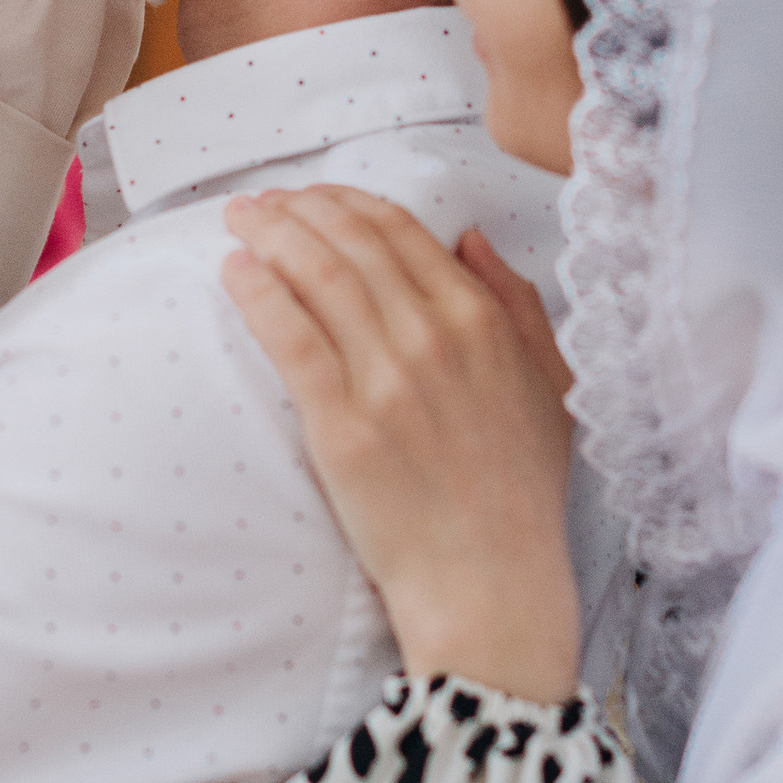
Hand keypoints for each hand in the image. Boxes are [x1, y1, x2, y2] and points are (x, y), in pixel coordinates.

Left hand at [221, 187, 580, 701]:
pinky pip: (291, 338)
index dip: (345, 203)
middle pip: (350, 243)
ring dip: (269, 236)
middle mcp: (434, 338)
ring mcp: (387, 381)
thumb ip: (517, 305)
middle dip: (296, 209)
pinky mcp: (343, 427)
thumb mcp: (548, 387)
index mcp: (482, 323)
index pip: (401, 232)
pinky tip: (234, 272)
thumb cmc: (519, 495)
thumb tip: (469, 239)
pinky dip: (258, 294)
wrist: (490, 584)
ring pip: (316, 276)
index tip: (309, 197)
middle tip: (258, 203)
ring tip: (238, 222)